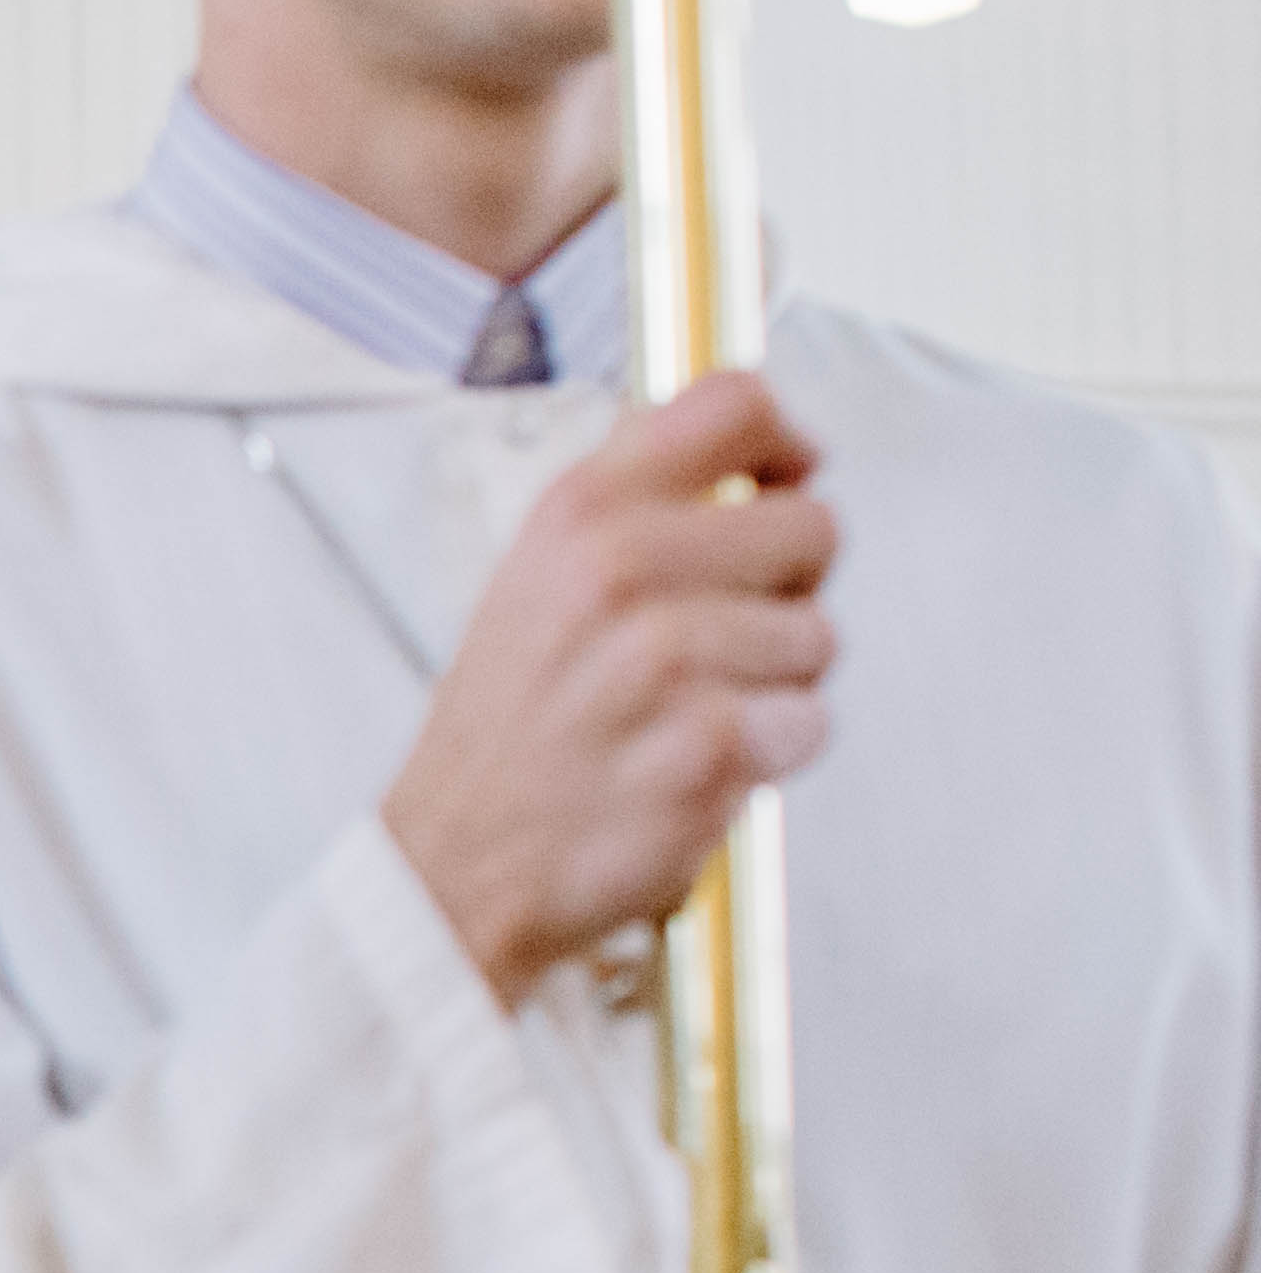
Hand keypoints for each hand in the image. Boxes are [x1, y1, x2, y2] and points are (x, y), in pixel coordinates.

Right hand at [381, 373, 837, 1009]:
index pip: (735, 406)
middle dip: (788, 587)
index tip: (777, 487)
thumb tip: (756, 441)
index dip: (784, 444)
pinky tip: (698, 767)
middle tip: (718, 640)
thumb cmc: (511, 728)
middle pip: (811, 524)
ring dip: (776, 685)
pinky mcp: (707, 745)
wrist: (453, 865)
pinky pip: (810, 722)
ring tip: (688, 714)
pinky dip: (771, 756)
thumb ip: (633, 502)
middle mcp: (617, 569)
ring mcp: (663, 658)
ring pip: (818, 636)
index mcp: (577, 512)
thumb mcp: (535, 577)